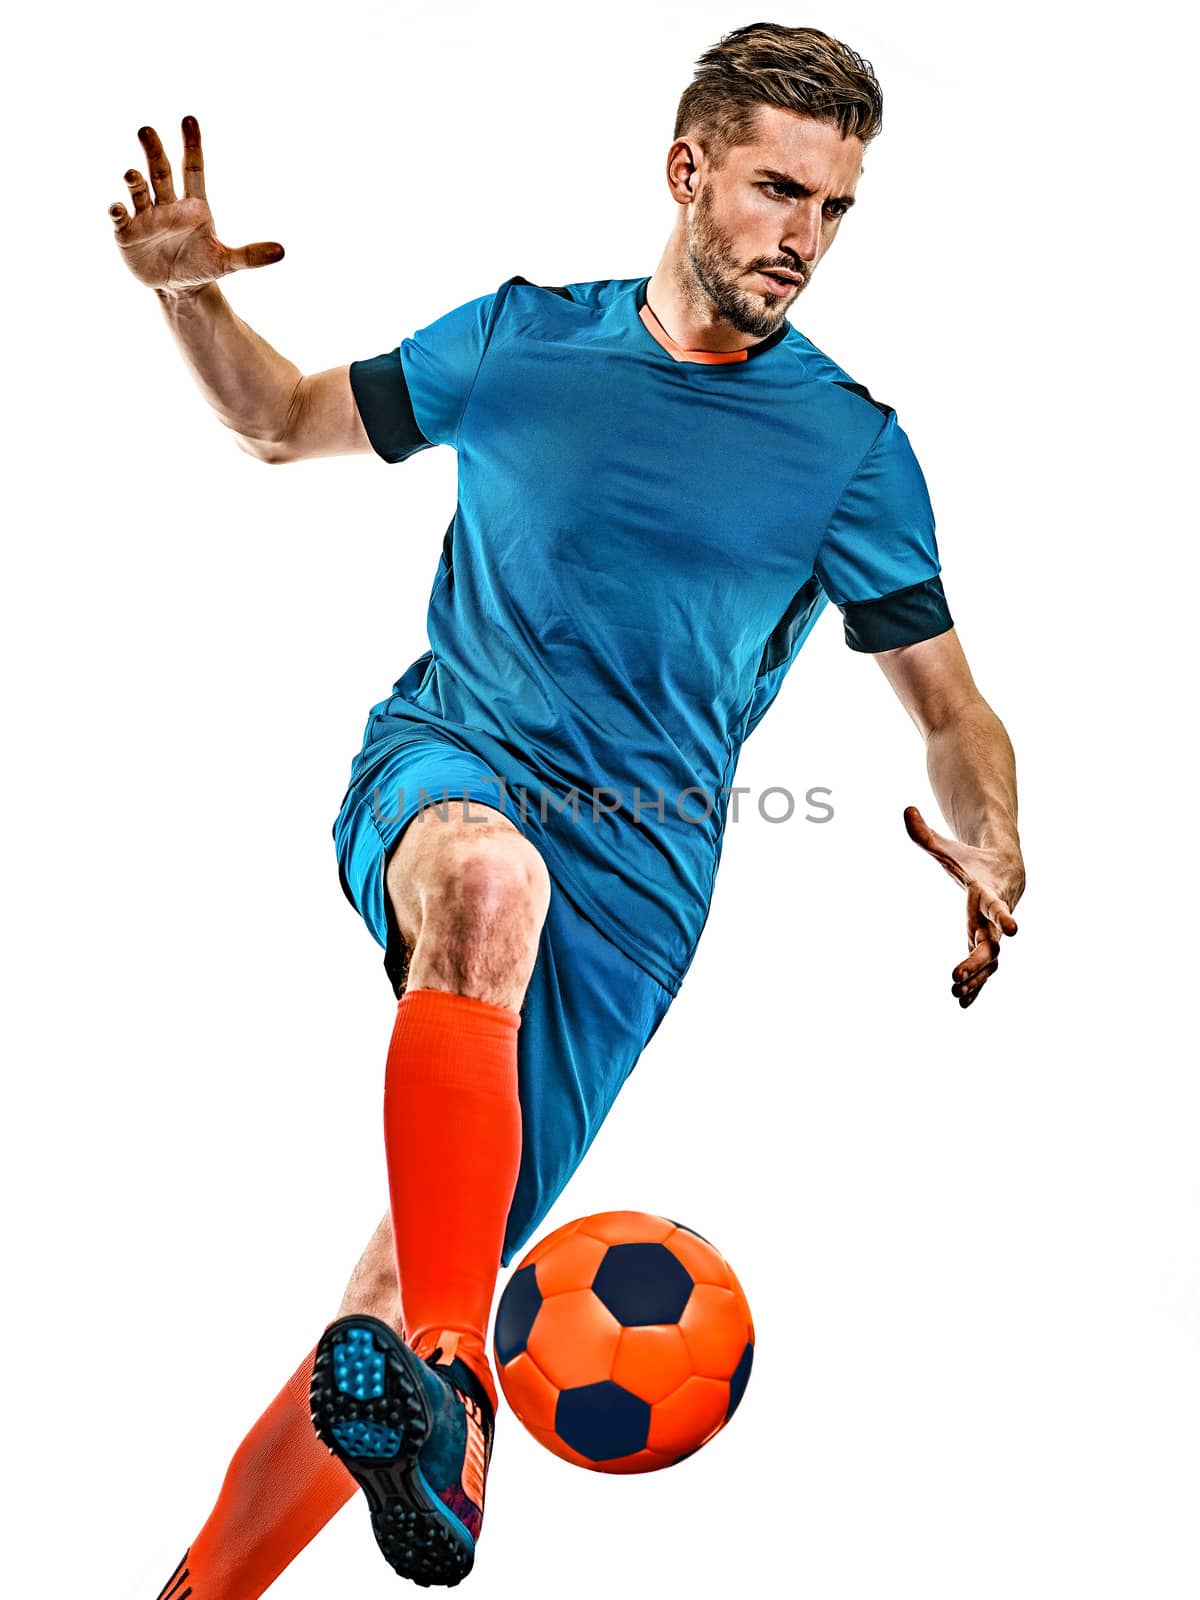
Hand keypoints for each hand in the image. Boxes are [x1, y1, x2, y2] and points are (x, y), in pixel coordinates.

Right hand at [108, 116, 283, 295]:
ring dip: (134, 181)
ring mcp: (146, 217)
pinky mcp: (128, 233)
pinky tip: (117, 208)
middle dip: (153, 151)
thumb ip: (251, 255)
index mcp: (193, 206)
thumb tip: (282, 251)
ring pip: (139, 191)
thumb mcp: (227, 261)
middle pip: (160, 172)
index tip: (189, 119)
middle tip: (146, 130)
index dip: (192, 145)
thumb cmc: (202, 265)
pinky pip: (120, 218)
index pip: (193, 169)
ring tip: (131, 174)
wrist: (179, 288)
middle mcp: (167, 205)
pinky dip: (117, 211)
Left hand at [903, 805, 1022, 1009]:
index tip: (1015, 929)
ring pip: (989, 962)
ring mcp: (993, 934)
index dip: (1004, 916)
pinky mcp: (988, 945)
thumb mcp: (947, 849)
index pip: (995, 906)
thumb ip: (924, 834)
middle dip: (976, 960)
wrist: (1005, 872)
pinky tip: (962, 1003)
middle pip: (991, 942)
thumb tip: (906, 810)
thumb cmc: (972, 862)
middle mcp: (993, 918)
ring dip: (975, 979)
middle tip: (954, 975)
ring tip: (956, 995)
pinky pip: (985, 971)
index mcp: (985, 894)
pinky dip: (976, 986)